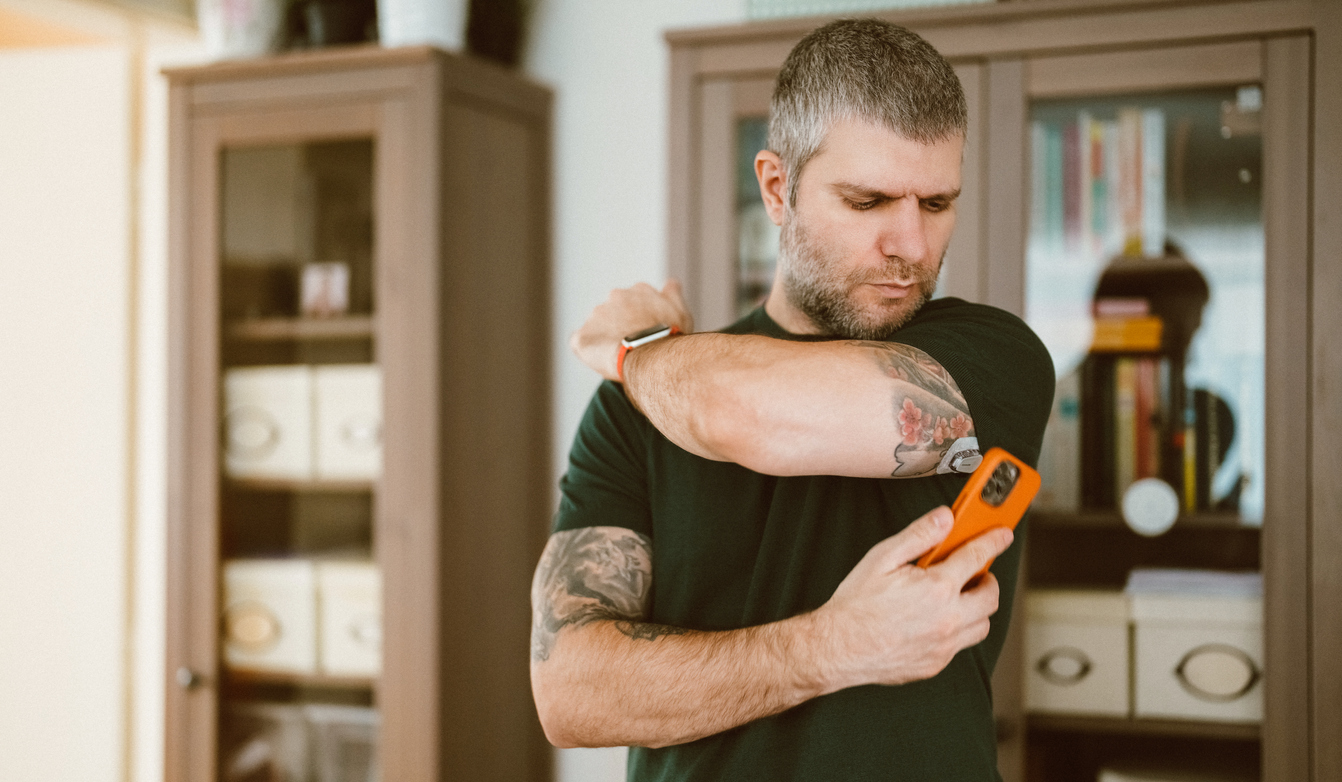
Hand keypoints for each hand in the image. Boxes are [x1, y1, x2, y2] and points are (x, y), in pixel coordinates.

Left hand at [570, 280, 694, 380]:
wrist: (651, 356)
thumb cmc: (669, 336)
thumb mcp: (679, 311)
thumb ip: (672, 294)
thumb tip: (671, 282)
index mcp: (639, 290)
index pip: (636, 302)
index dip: (640, 319)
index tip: (647, 333)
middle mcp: (615, 296)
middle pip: (615, 312)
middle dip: (621, 327)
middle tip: (634, 347)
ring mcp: (596, 315)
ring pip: (598, 327)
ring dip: (605, 339)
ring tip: (621, 356)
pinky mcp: (582, 337)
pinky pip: (581, 343)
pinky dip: (589, 351)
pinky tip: (603, 359)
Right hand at [811, 506, 1012, 689]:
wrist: (837, 648)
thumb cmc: (856, 605)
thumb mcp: (883, 558)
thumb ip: (919, 536)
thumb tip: (944, 518)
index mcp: (937, 588)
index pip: (976, 557)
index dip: (993, 541)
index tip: (1002, 534)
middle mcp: (948, 619)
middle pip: (990, 596)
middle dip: (987, 579)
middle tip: (974, 571)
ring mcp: (944, 645)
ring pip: (982, 625)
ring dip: (976, 607)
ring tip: (957, 596)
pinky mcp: (936, 663)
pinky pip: (961, 645)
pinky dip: (958, 629)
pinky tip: (938, 619)